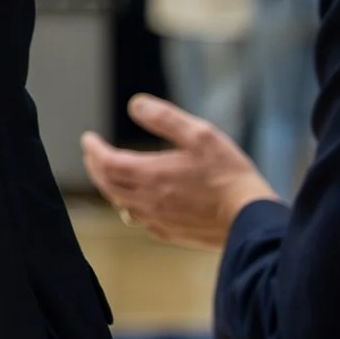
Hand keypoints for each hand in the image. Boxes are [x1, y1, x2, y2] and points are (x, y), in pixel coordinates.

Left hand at [81, 93, 277, 249]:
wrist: (252, 220)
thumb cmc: (229, 175)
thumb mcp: (200, 135)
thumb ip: (165, 118)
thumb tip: (135, 105)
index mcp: (150, 175)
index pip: (107, 163)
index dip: (93, 150)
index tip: (88, 138)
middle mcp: (148, 200)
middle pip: (108, 184)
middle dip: (96, 167)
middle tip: (92, 154)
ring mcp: (158, 220)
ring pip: (120, 203)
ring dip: (109, 186)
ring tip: (109, 173)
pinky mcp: (171, 233)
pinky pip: (139, 219)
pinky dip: (128, 205)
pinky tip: (135, 200)